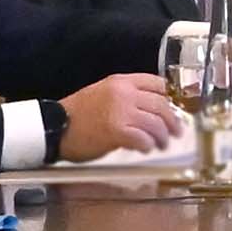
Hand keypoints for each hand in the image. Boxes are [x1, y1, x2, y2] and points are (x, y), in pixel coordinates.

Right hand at [59, 72, 186, 156]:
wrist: (54, 126)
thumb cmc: (78, 113)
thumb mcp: (103, 93)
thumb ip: (127, 97)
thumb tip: (151, 110)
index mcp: (121, 81)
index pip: (157, 83)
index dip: (170, 98)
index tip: (174, 109)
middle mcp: (124, 93)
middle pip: (161, 104)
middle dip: (172, 120)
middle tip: (176, 132)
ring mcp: (121, 111)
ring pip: (155, 123)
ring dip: (162, 137)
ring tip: (162, 144)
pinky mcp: (117, 131)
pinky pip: (143, 138)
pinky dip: (148, 145)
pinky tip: (146, 149)